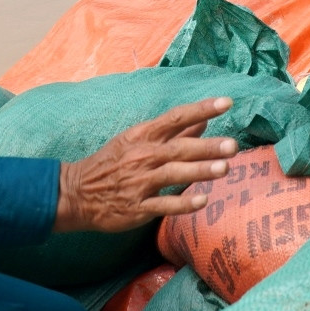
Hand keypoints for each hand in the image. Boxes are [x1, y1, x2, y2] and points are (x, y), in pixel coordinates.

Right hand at [53, 97, 238, 233]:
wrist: (76, 192)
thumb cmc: (112, 163)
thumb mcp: (137, 140)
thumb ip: (172, 132)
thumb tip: (204, 122)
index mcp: (142, 135)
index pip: (176, 117)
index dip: (202, 109)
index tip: (227, 102)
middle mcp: (142, 156)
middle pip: (179, 148)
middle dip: (207, 146)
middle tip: (233, 145)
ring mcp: (139, 182)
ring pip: (173, 174)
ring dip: (199, 171)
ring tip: (224, 168)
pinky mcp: (137, 207)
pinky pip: (162, 205)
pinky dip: (182, 204)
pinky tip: (202, 201)